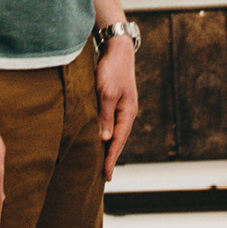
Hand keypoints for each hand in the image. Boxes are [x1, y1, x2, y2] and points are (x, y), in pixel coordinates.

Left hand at [95, 36, 139, 180]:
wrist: (117, 49)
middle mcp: (126, 113)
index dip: (111, 160)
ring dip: (107, 147)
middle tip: (103, 178)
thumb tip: (104, 139)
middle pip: (118, 140)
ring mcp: (121, 107)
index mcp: (128, 112)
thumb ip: (104, 115)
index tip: (106, 177)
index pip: (118, 142)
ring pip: (113, 133)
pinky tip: (99, 140)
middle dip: (111, 158)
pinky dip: (104, 135)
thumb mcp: (105, 93)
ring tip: (100, 163)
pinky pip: (109, 124)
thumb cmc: (111, 70)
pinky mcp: (114, 102)